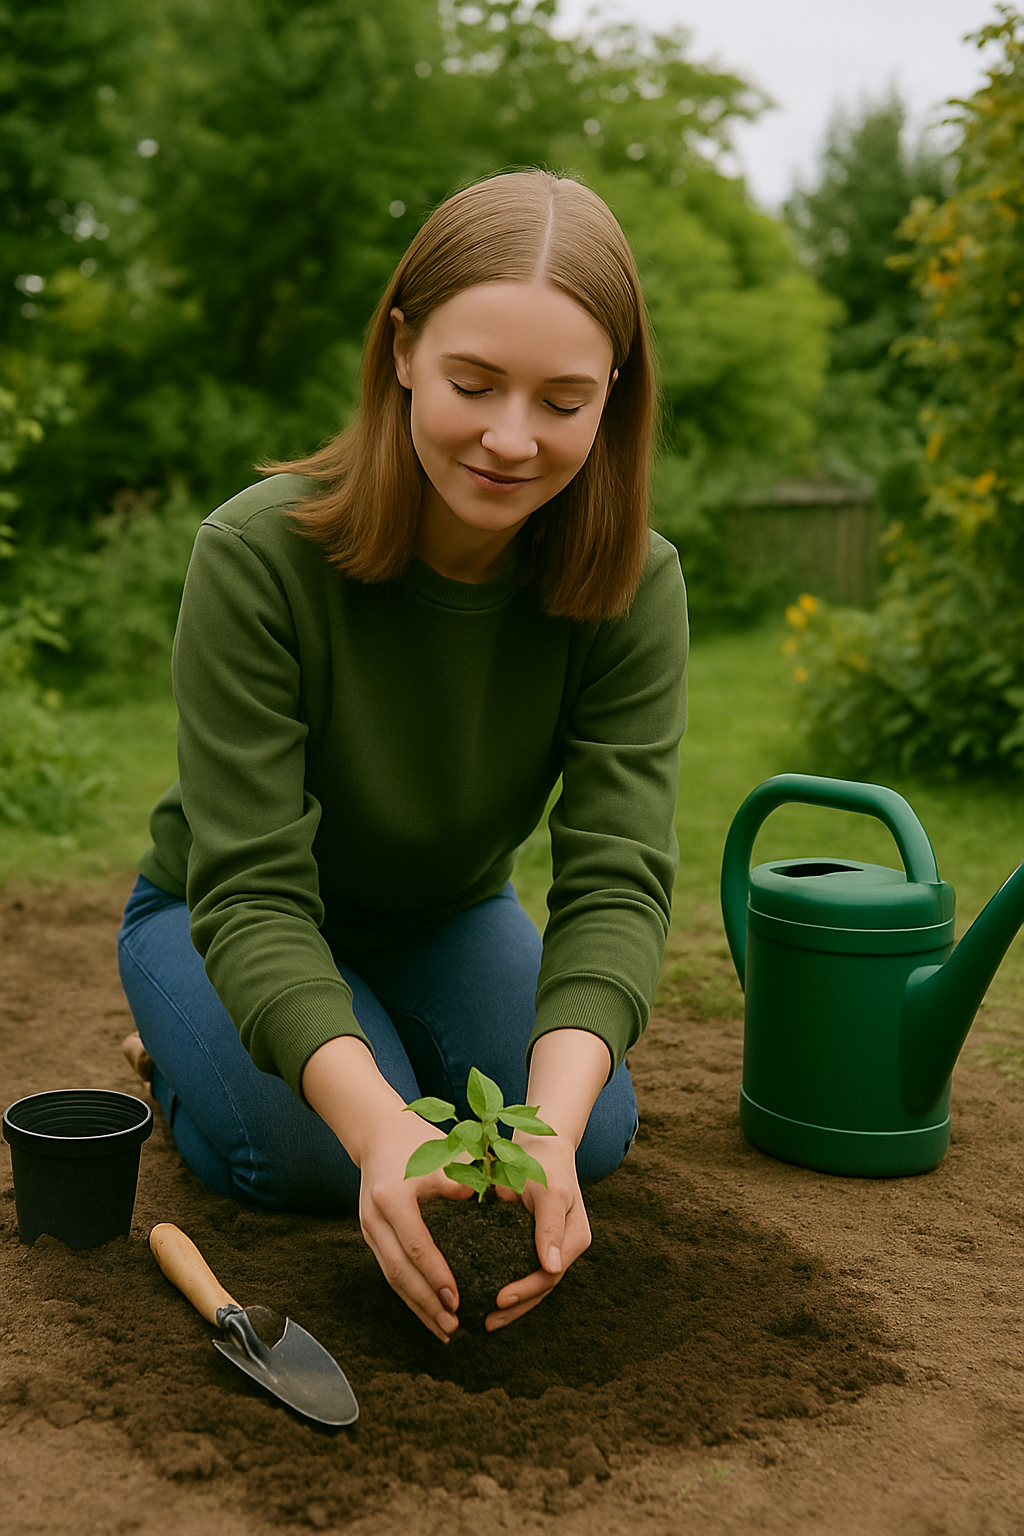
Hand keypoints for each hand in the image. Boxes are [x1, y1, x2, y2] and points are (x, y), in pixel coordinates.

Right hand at [301, 1035, 470, 1343]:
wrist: (377, 1132)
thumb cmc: (419, 1140)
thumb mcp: (445, 1154)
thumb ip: (466, 1177)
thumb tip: (489, 1199)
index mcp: (393, 1198)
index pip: (417, 1246)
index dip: (436, 1275)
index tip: (457, 1299)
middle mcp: (374, 1218)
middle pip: (400, 1271)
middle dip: (425, 1304)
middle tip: (452, 1327)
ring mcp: (368, 1228)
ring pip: (392, 1277)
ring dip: (417, 1306)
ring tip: (443, 1330)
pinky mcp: (370, 1235)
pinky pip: (390, 1270)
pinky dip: (409, 1293)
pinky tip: (427, 1310)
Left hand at [485, 1131, 590, 1330]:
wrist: (542, 1144)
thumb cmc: (545, 1163)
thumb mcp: (549, 1191)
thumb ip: (549, 1226)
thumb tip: (551, 1267)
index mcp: (574, 1237)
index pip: (549, 1274)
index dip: (525, 1291)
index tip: (498, 1300)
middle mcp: (566, 1246)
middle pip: (543, 1286)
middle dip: (518, 1307)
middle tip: (487, 1321)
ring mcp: (553, 1246)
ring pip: (536, 1284)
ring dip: (515, 1305)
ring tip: (487, 1321)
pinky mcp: (538, 1243)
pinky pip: (526, 1270)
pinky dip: (513, 1286)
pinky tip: (489, 1299)